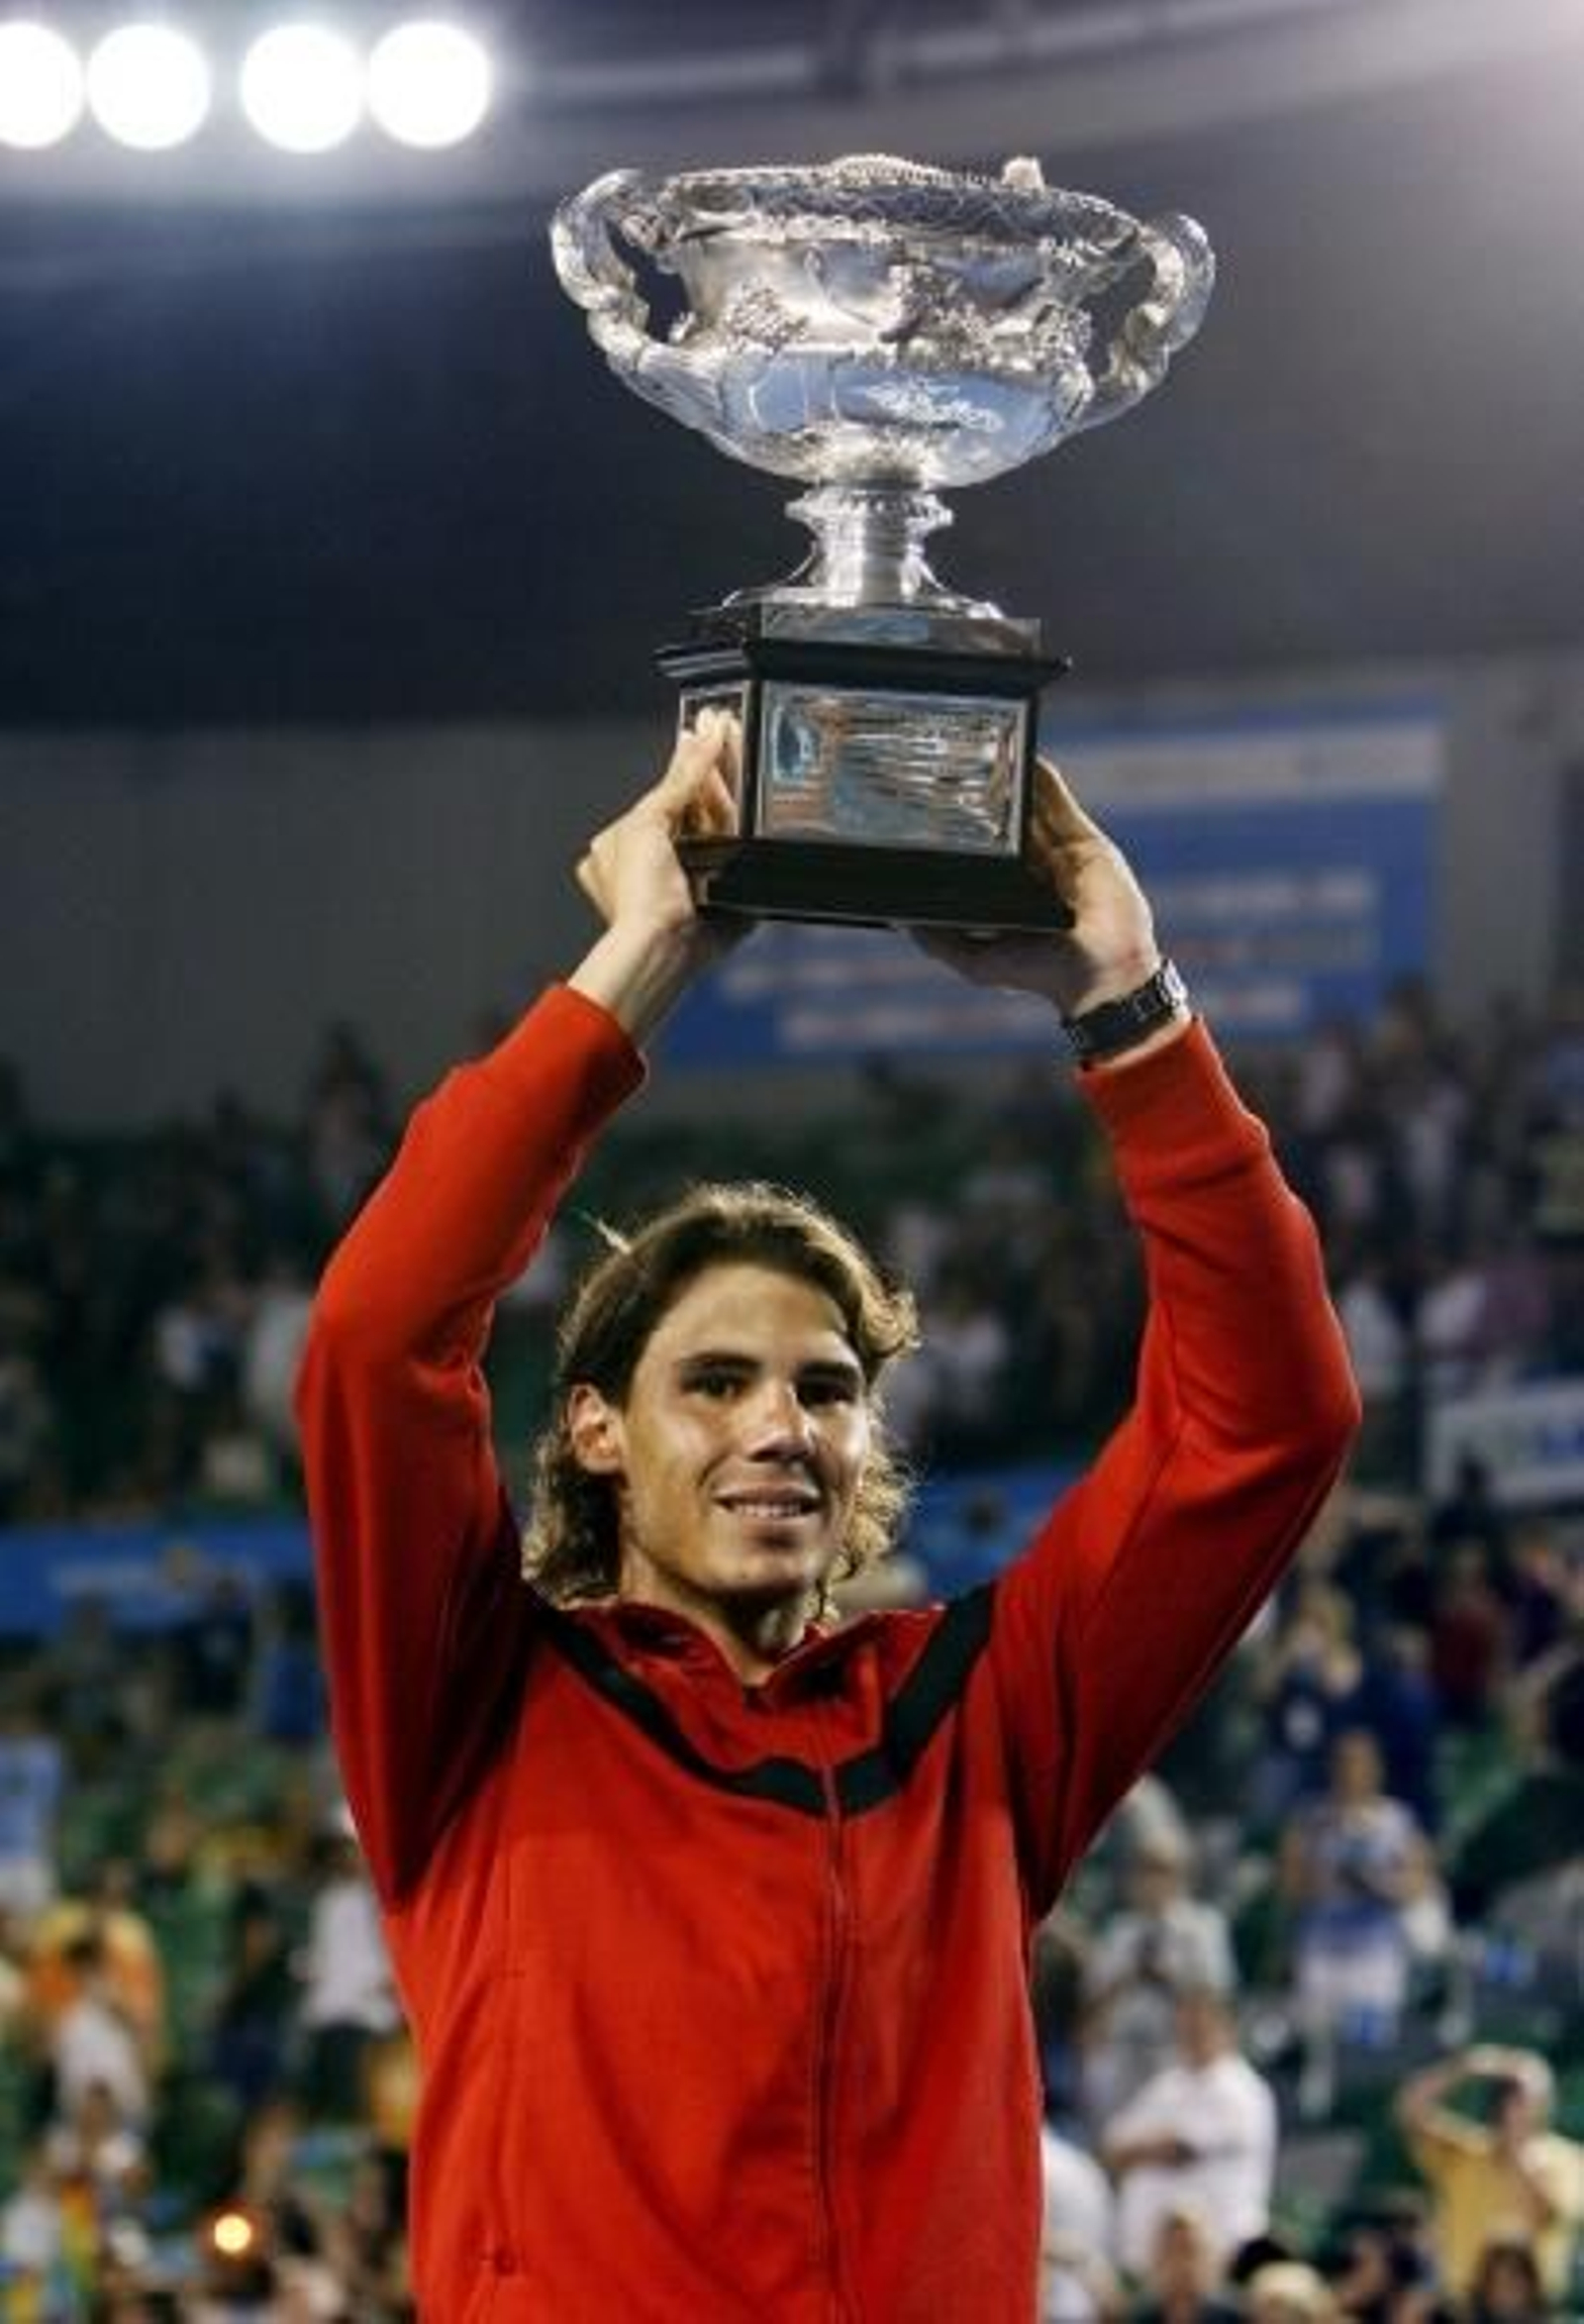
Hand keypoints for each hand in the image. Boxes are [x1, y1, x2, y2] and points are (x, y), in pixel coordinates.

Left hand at [567, 710, 745, 1043]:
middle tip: (730, 740)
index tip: (711, 730)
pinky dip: (747, 838)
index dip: (689, 764)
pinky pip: (739, 859)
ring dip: (731, 803)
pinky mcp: (721, 900)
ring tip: (741, 771)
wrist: (663, 947)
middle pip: (693, 810)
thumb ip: (678, 778)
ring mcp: (689, 881)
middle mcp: (654, 864)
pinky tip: (753, 812)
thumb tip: (702, 735)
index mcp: (622, 845)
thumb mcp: (649, 819)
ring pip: (719, 831)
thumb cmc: (638, 894)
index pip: (663, 795)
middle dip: (712, 781)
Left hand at [905, 759, 1160, 1018]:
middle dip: (983, 802)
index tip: (930, 814)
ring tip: (987, 755)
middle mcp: (1034, 872)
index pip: (980, 856)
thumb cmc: (1039, 974)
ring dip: (1012, 784)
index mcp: (1010, 896)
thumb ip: (938, 941)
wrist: (1100, 973)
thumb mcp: (976, 962)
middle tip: (950, 773)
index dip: (959, 835)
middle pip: (1004, 827)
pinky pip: (1062, 804)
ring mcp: (1060, 855)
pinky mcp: (1086, 844)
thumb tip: (898, 919)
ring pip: (1032, 810)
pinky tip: (1027, 756)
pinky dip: (1046, 780)